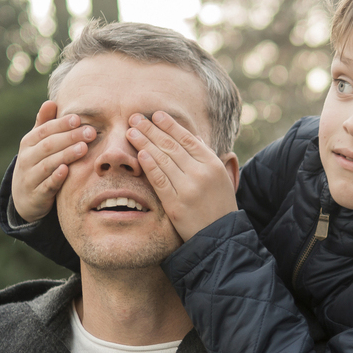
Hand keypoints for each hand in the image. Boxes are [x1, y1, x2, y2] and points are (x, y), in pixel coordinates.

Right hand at [12, 101, 95, 222]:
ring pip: (48, 164)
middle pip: (49, 145)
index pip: (45, 130)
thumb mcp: (37, 144)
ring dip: (66, 155)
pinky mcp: (36, 194)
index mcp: (28, 142)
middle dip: (70, 137)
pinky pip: (46, 185)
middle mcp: (27, 158)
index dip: (61, 124)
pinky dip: (55, 178)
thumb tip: (51, 101)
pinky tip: (66, 170)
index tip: (78, 118)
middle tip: (91, 132)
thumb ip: (44, 124)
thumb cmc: (37, 163)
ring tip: (83, 148)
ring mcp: (30, 177)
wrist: (25, 197)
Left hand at [127, 111, 238, 241]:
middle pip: (171, 146)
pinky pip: (159, 181)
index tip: (156, 115)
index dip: (170, 125)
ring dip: (145, 143)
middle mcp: (201, 173)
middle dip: (151, 130)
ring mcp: (188, 188)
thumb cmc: (219, 206)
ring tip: (131, 131)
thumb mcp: (221, 178)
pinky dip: (149, 166)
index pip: (188, 138)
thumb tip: (194, 137)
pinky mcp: (176, 204)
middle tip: (135, 118)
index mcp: (213, 164)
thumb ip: (207, 157)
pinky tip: (139, 154)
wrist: (220, 237)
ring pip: (163, 160)